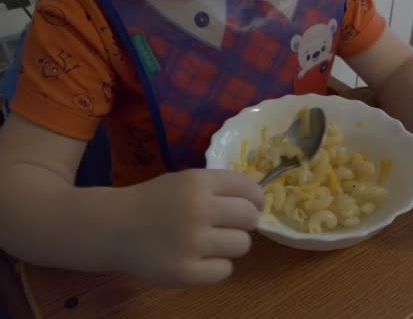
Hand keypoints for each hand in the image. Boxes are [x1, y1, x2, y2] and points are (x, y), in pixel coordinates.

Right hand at [114, 169, 263, 286]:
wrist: (113, 228)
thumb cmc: (155, 202)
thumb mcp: (185, 181)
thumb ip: (219, 188)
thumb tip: (259, 202)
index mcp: (198, 182)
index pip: (250, 189)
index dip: (256, 199)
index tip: (253, 205)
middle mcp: (197, 209)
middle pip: (250, 217)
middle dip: (245, 221)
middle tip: (229, 225)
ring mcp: (191, 243)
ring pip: (242, 245)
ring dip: (231, 244)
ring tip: (211, 242)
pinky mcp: (186, 272)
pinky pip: (225, 270)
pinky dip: (216, 267)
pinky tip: (199, 259)